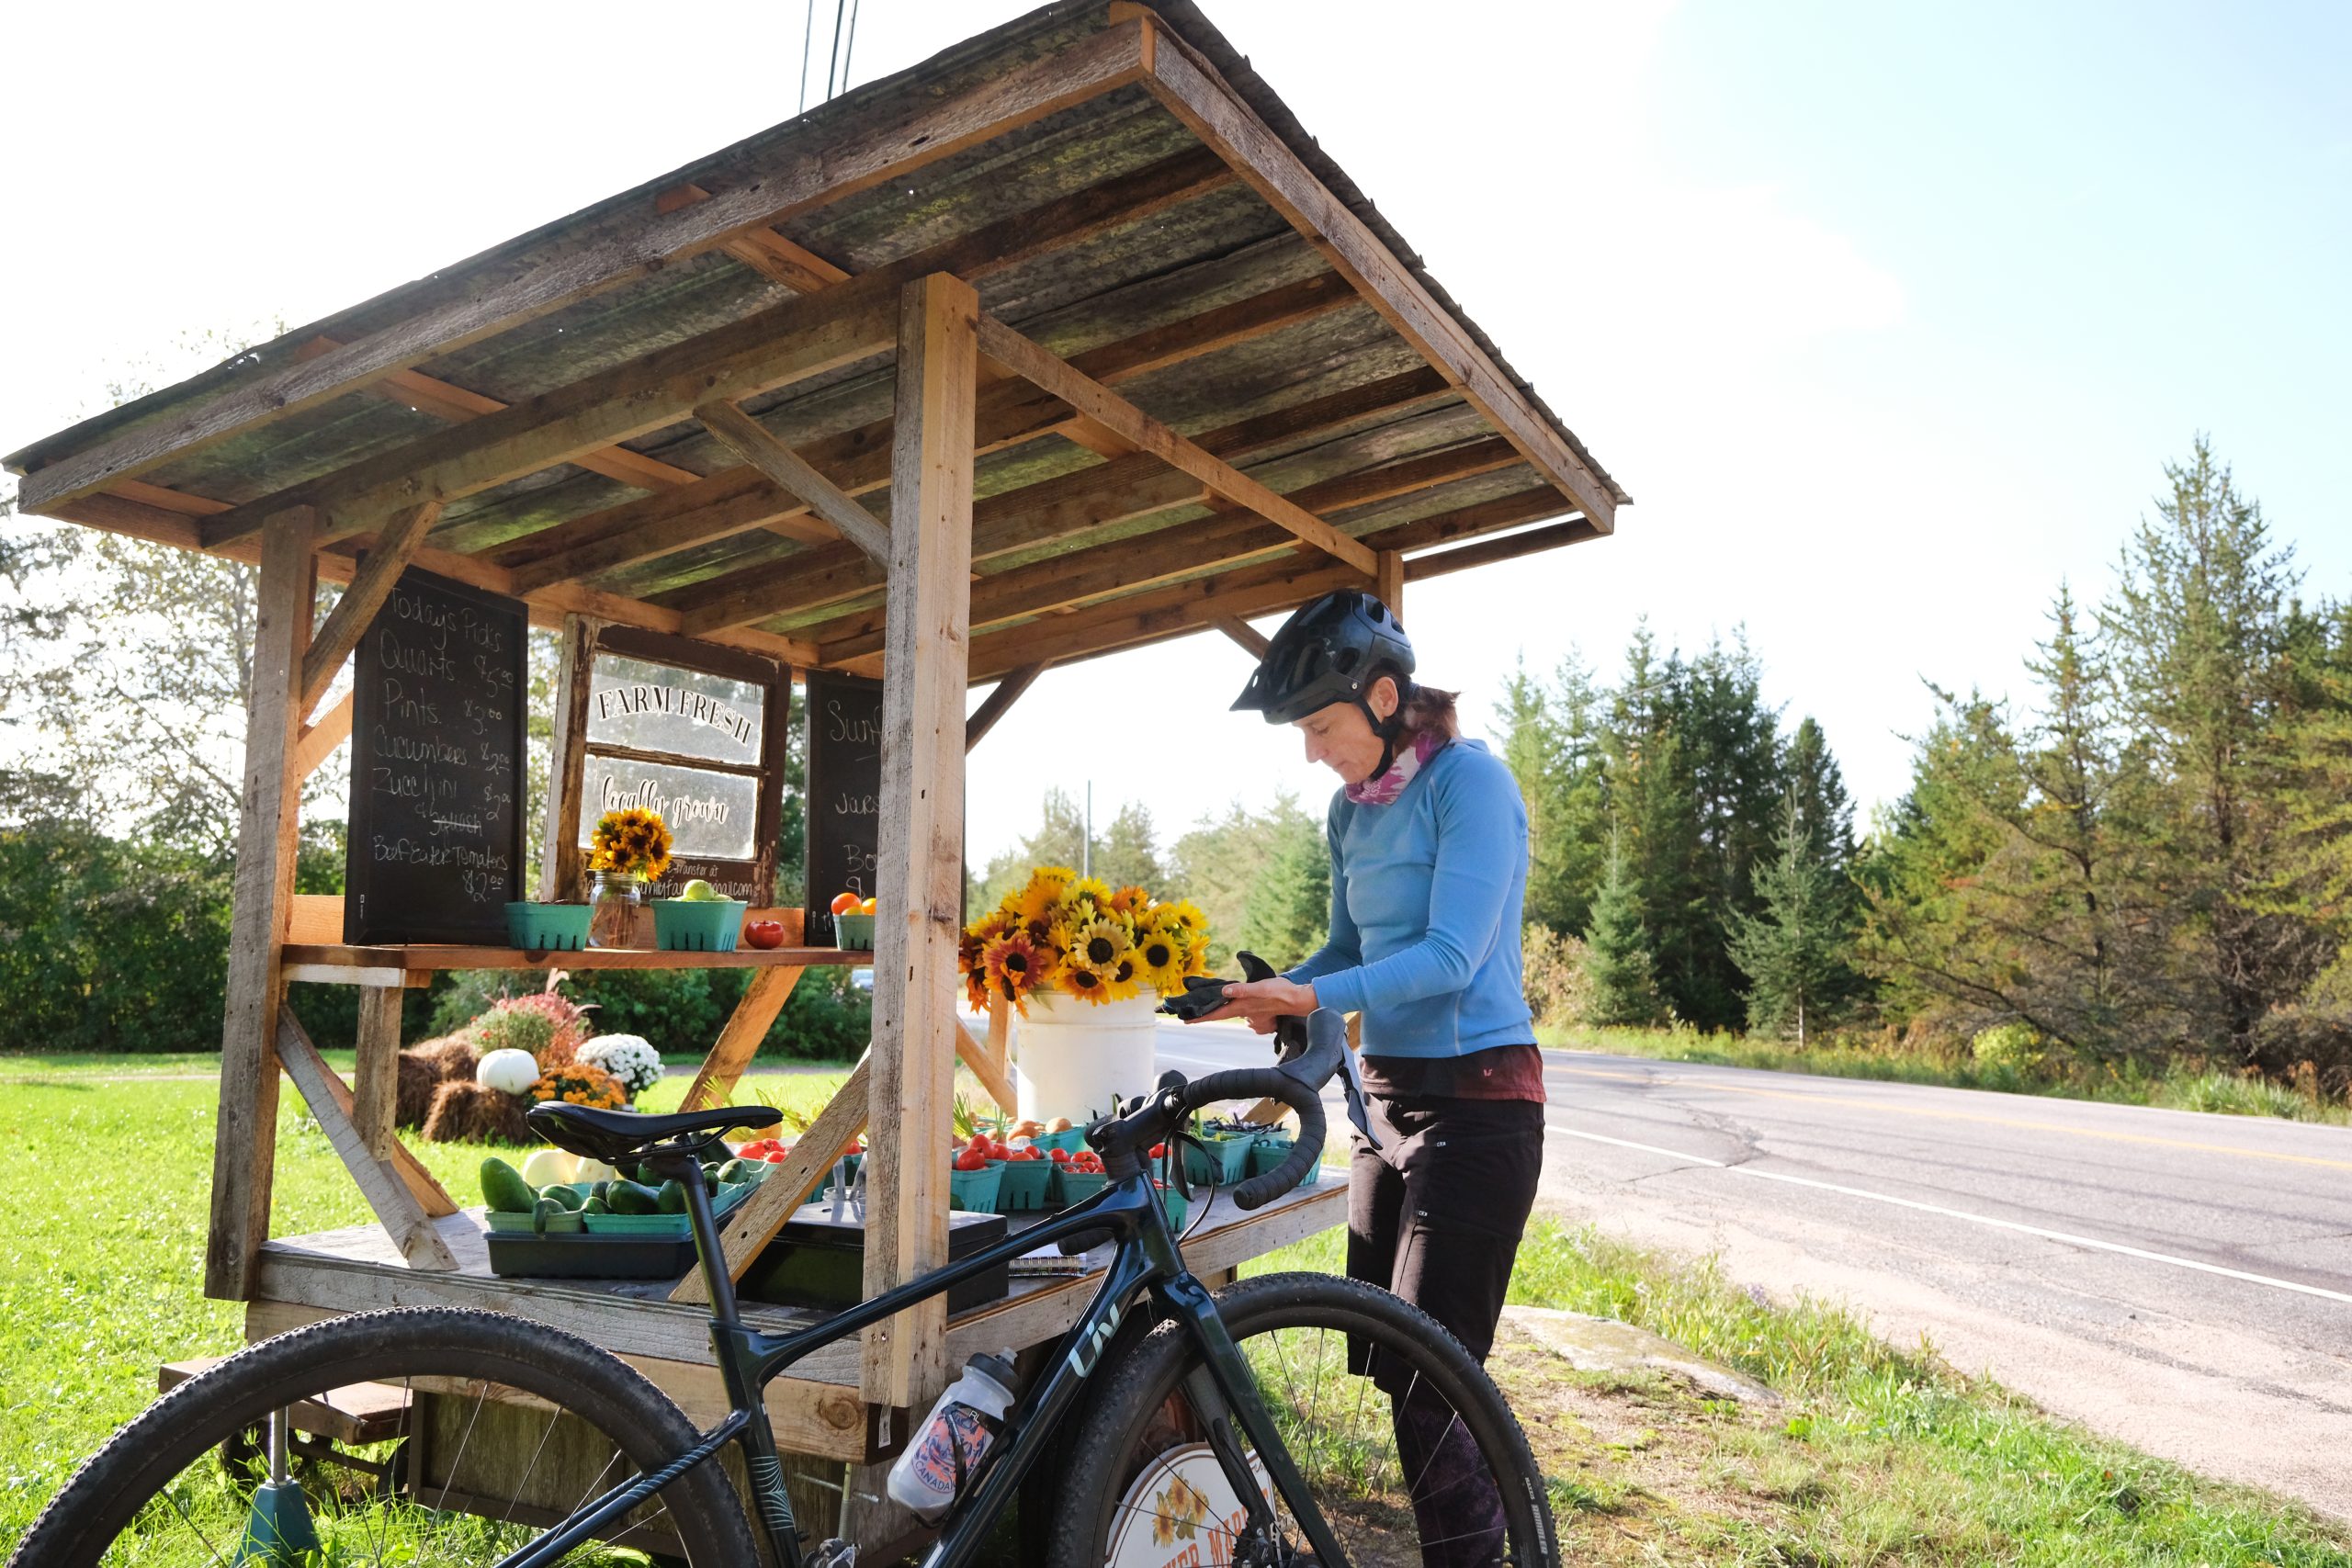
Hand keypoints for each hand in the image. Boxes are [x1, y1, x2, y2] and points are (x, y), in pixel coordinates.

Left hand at [1193, 975, 1317, 1033]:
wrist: (1298, 1000)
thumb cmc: (1280, 992)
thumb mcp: (1261, 987)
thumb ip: (1243, 990)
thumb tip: (1225, 991)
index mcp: (1241, 1007)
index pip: (1216, 1014)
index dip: (1200, 1018)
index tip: (1185, 1021)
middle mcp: (1245, 1014)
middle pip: (1221, 1015)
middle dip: (1208, 1014)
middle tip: (1194, 1014)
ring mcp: (1252, 1017)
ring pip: (1236, 1013)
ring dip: (1230, 1009)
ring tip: (1226, 1002)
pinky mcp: (1260, 1017)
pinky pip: (1248, 1014)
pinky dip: (1245, 1009)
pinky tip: (1252, 1004)